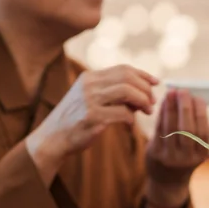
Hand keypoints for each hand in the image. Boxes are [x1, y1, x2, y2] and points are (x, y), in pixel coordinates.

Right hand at [26, 65, 157, 181]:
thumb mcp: (90, 100)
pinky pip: (122, 114)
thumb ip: (112, 94)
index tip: (156, 83)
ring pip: (127, 92)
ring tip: (147, 112)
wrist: (53, 139)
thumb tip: (143, 94)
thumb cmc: (76, 121)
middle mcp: (88, 85)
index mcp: (89, 77)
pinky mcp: (92, 117)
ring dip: (142, 102)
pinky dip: (131, 119)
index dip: (143, 75)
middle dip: (145, 89)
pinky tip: (129, 126)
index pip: (123, 69)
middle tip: (152, 102)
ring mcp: (89, 100)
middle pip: (127, 78)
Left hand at [144, 89, 208, 207]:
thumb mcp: (195, 149)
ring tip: (171, 92)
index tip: (197, 97)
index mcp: (202, 155)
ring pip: (171, 128)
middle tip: (184, 90)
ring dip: (171, 107)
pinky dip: (161, 114)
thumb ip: (196, 128)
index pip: (203, 130)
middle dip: (186, 107)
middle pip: (187, 129)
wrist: (167, 181)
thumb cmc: (184, 157)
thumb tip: (193, 98)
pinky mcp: (156, 154)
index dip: (201, 112)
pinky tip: (163, 104)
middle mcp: (187, 158)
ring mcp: (170, 157)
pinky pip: (159, 130)